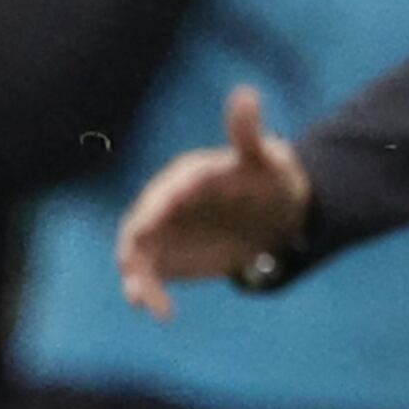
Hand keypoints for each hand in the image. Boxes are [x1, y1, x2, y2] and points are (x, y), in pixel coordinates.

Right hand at [113, 85, 313, 317]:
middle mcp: (167, 204)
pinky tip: (162, 314)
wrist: (275, 215)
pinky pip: (149, 277)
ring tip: (141, 301)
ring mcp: (165, 233)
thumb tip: (246, 94)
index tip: (150, 225)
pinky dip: (149, 294)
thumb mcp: (266, 158)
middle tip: (134, 270)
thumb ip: (248, 133)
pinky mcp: (168, 258)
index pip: (164, 191)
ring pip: (137, 254)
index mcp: (185, 177)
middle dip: (135, 247)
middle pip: (139, 224)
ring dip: (135, 277)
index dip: (155, 207)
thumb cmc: (271, 180)